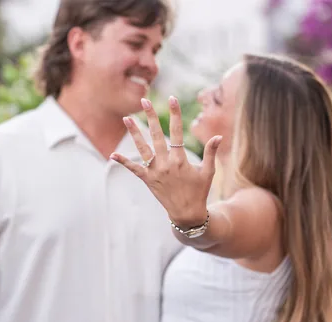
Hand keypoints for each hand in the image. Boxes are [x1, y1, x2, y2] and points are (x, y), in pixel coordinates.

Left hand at [110, 97, 221, 227]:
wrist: (186, 213)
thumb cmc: (199, 191)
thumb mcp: (208, 172)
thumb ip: (210, 153)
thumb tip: (218, 136)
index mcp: (181, 159)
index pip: (177, 131)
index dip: (175, 114)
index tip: (172, 98)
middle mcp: (166, 163)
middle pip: (157, 135)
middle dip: (150, 116)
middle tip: (144, 101)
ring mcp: (155, 171)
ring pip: (142, 148)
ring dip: (134, 133)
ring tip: (126, 118)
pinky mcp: (148, 180)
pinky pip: (133, 169)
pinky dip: (123, 162)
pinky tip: (113, 154)